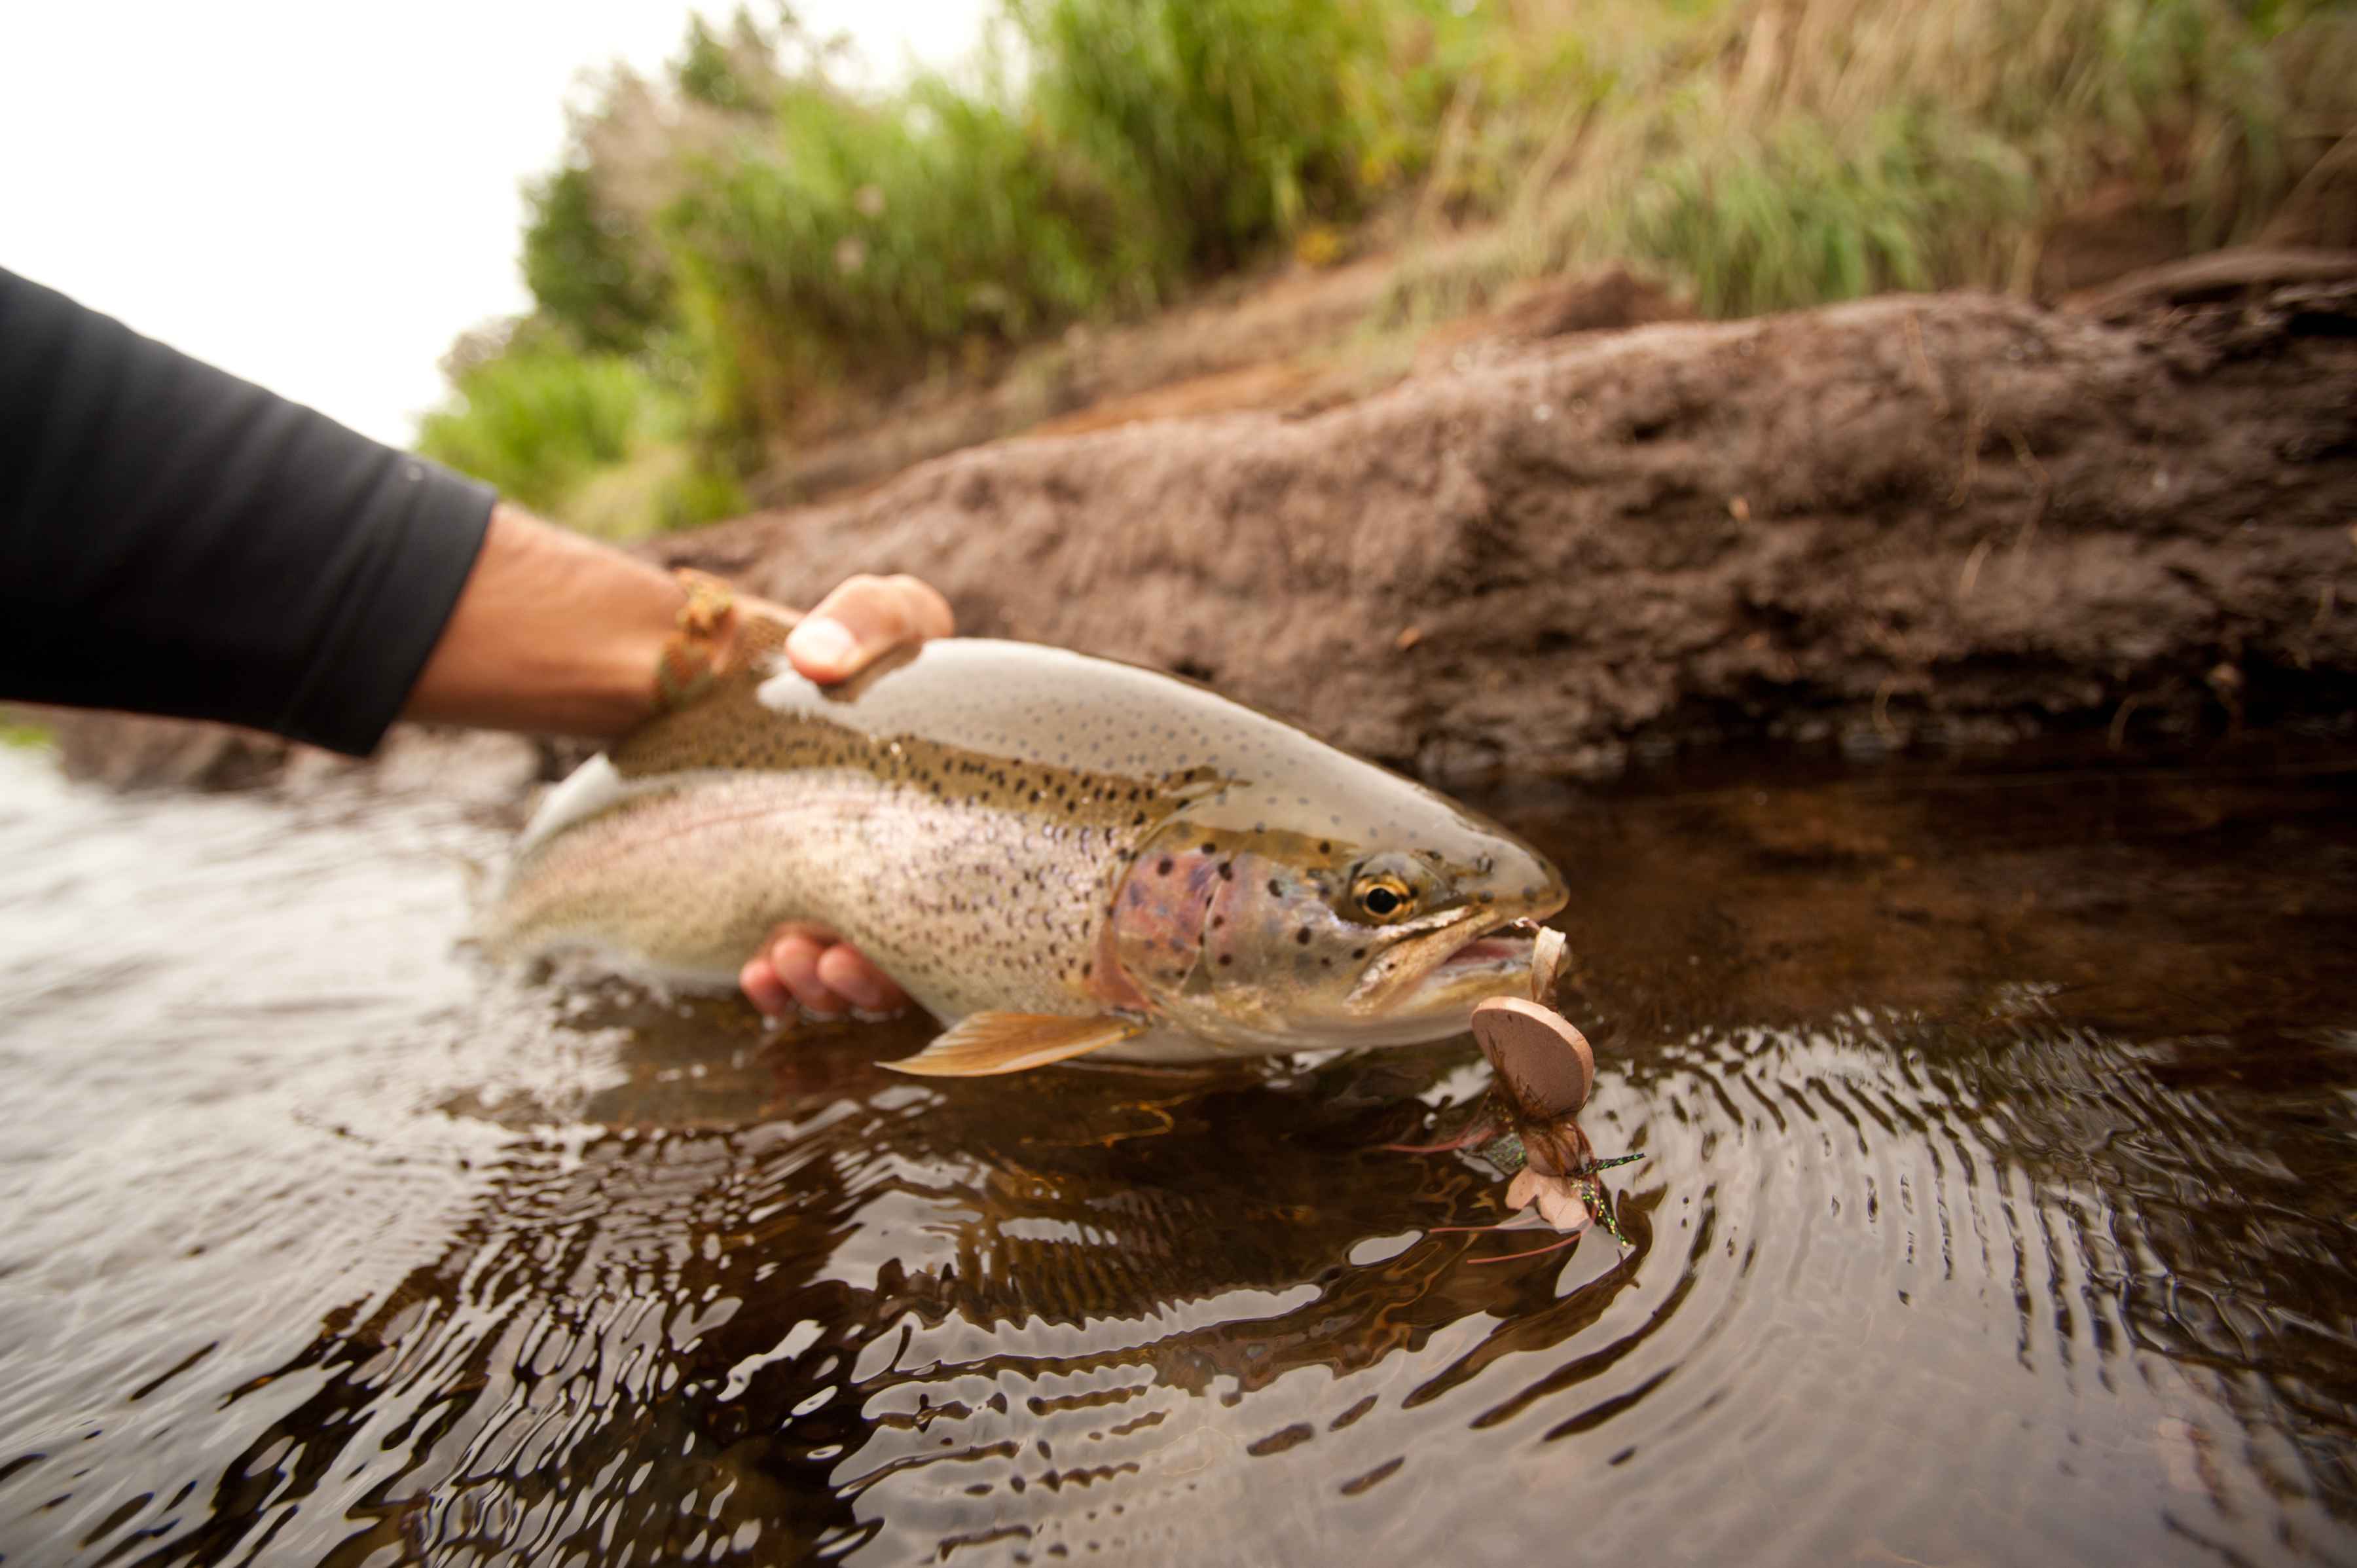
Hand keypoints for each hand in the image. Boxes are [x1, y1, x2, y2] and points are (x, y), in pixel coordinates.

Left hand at [739, 574, 953, 1017]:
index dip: (951, 941)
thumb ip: (865, 619)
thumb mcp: (877, 613)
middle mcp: (922, 871)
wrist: (754, 674)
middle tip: (829, 964)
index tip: (896, 937)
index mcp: (962, 819)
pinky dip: (779, 987)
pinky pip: (801, 975)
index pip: (991, 896)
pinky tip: (756, 975)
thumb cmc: (850, 645)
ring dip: (824, 987)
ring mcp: (859, 896)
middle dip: (872, 981)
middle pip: (916, 959)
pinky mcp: (799, 911)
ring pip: (858, 977)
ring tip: (787, 961)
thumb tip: (815, 658)